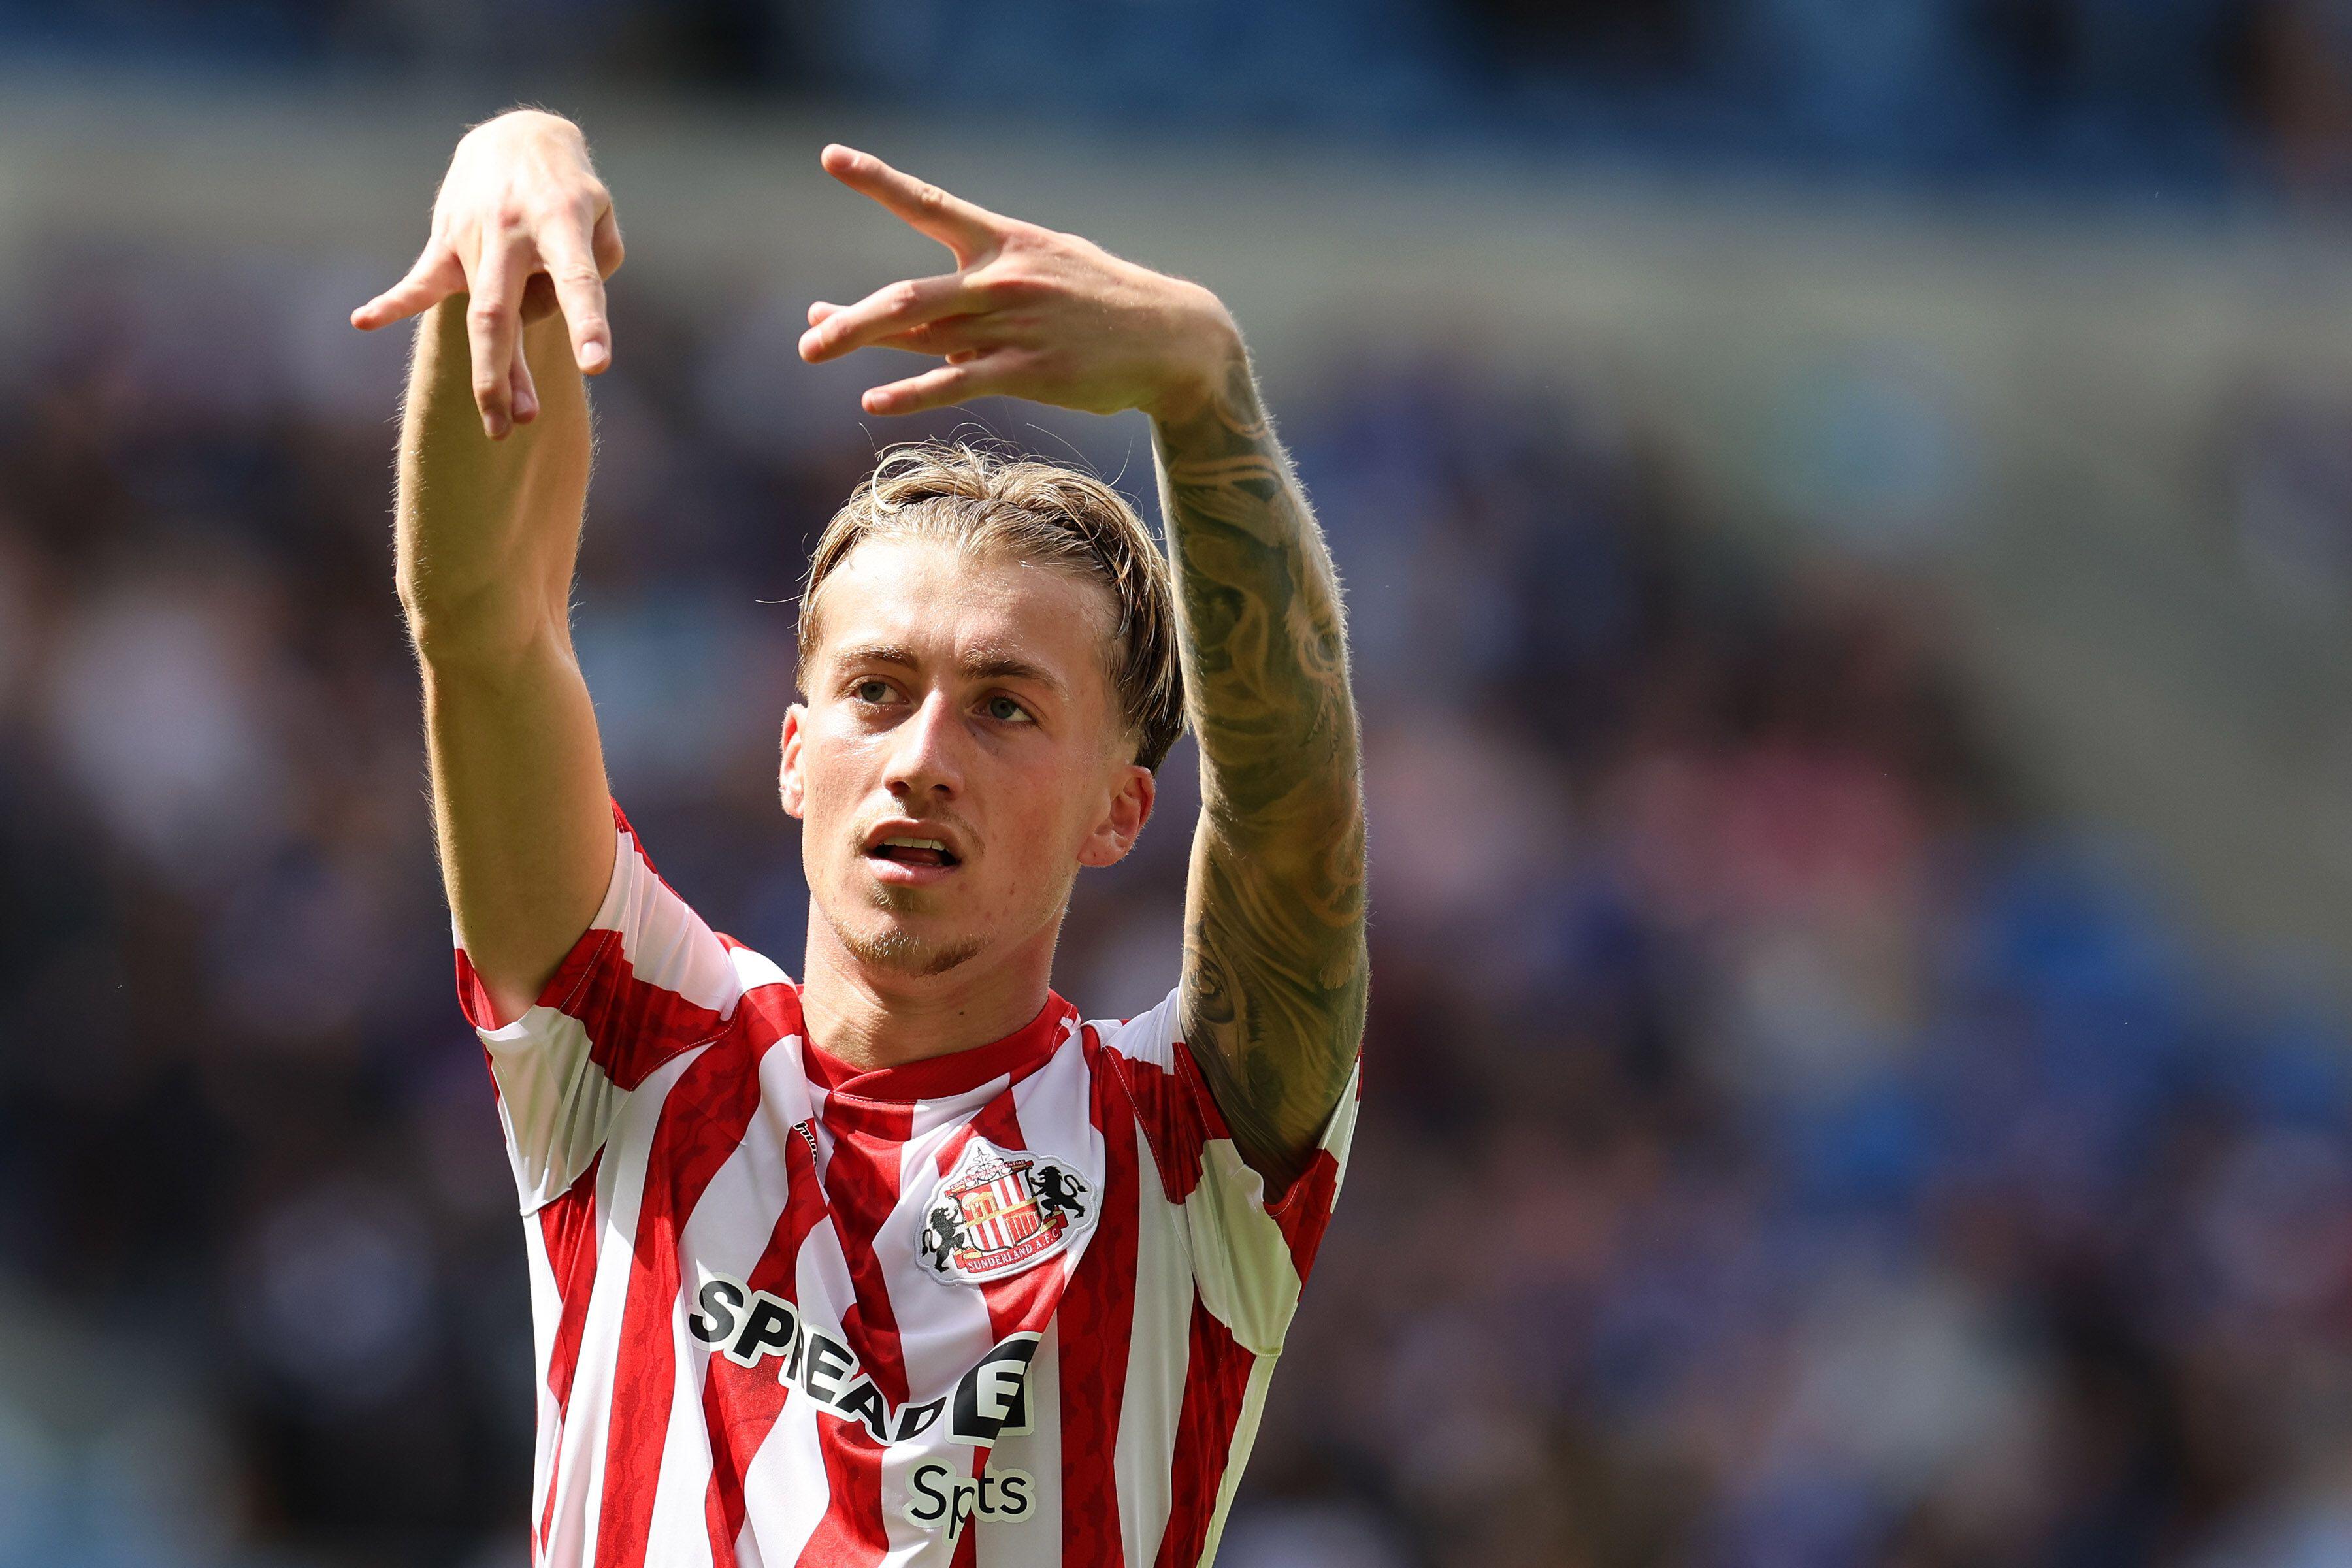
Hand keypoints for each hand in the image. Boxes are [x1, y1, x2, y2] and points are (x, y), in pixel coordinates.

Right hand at [351, 110, 623, 438]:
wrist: (518, 135)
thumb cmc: (570, 192)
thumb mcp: (600, 218)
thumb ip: (592, 269)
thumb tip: (550, 317)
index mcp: (560, 224)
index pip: (577, 281)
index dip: (586, 323)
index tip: (595, 365)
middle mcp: (512, 232)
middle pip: (502, 312)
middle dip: (507, 371)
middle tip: (521, 423)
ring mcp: (473, 237)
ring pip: (476, 313)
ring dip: (487, 371)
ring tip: (499, 427)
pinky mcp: (445, 240)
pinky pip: (419, 280)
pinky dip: (392, 303)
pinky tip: (362, 320)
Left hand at [797, 145, 1241, 422]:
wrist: (1172, 339)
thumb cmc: (1103, 305)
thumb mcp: (1048, 272)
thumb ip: (983, 297)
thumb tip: (926, 338)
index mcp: (1005, 243)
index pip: (930, 205)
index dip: (879, 181)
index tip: (831, 157)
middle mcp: (1001, 279)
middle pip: (907, 294)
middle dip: (850, 314)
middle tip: (807, 332)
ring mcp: (1012, 326)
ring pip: (921, 334)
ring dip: (861, 339)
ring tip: (812, 348)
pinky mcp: (1028, 371)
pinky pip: (956, 382)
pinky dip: (912, 390)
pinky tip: (874, 400)